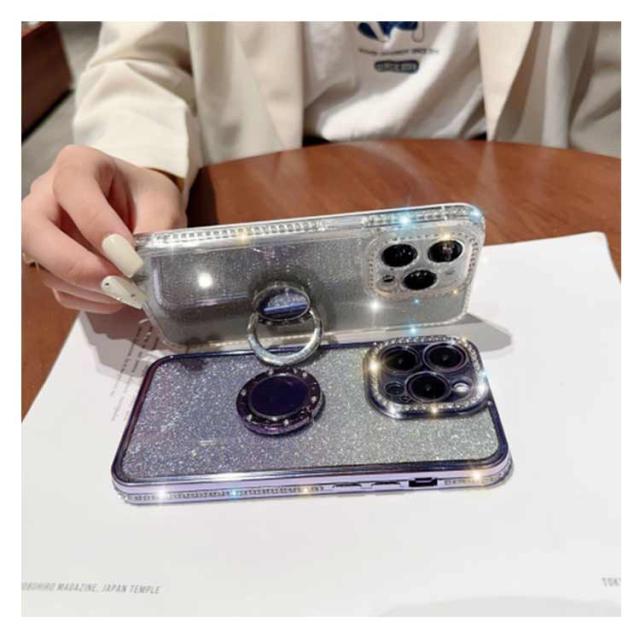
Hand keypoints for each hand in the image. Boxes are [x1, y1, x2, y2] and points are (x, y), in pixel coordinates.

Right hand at [22, 146, 184, 312]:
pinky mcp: (51, 262)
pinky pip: (59, 288)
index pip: (72, 187)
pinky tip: (118, 295)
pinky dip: (89, 300)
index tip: (129, 254)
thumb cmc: (149, 199)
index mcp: (79, 165)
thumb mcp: (163, 206)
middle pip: (32, 229)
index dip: (97, 224)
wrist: (143, 208)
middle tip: (119, 282)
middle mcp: (49, 194)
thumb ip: (155, 231)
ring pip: (44, 266)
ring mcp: (44, 231)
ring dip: (88, 288)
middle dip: (75, 264)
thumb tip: (143, 269)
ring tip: (129, 291)